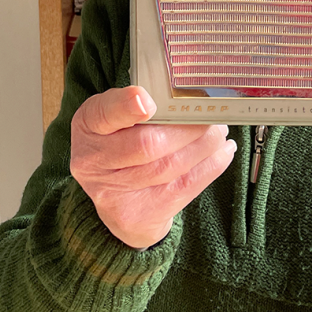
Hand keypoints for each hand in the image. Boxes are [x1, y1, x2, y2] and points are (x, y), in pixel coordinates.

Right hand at [70, 86, 235, 249]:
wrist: (114, 198)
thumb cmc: (119, 142)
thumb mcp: (115, 115)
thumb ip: (136, 103)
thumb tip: (177, 97)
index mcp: (88, 126)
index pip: (104, 114)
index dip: (126, 107)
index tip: (148, 102)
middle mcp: (93, 162)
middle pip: (147, 145)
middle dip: (189, 128)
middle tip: (212, 116)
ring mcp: (114, 193)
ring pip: (169, 167)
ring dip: (204, 146)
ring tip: (219, 132)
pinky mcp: (139, 214)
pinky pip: (183, 188)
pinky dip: (210, 167)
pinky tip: (222, 153)